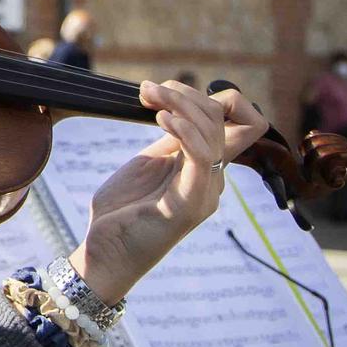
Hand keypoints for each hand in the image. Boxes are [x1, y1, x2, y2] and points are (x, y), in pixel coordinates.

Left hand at [71, 80, 270, 302]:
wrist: (105, 256)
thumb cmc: (121, 212)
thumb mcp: (148, 165)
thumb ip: (170, 141)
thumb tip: (179, 109)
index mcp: (205, 168)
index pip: (241, 124)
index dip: (218, 98)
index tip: (171, 92)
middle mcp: (213, 180)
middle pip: (223, 119)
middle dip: (185, 94)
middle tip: (148, 90)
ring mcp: (205, 193)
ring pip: (214, 132)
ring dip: (180, 104)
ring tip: (149, 97)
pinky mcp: (190, 205)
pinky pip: (203, 158)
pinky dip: (184, 130)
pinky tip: (161, 119)